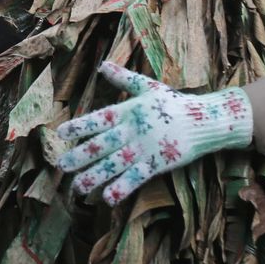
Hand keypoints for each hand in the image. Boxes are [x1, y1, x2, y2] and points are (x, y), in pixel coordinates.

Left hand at [55, 63, 252, 205]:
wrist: (203, 119)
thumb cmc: (174, 103)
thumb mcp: (147, 86)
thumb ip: (123, 78)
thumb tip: (102, 65)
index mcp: (128, 111)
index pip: (98, 119)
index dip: (79, 126)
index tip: (60, 134)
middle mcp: (132, 130)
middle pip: (102, 145)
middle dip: (80, 156)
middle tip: (61, 166)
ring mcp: (144, 148)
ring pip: (114, 164)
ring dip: (95, 176)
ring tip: (78, 187)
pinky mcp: (157, 163)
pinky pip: (136, 177)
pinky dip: (122, 187)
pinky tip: (108, 198)